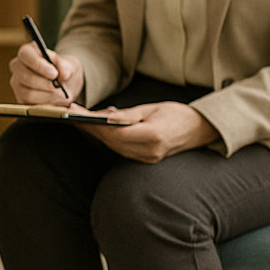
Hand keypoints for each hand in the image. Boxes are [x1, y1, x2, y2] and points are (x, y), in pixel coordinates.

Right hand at [9, 42, 83, 105]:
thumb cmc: (63, 70)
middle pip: (25, 76)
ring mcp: (17, 83)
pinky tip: (54, 100)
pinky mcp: (20, 98)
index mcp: (27, 52)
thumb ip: (67, 66)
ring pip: (26, 93)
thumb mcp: (70, 64)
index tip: (54, 73)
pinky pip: (29, 104)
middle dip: (45, 84)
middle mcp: (18, 66)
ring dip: (46, 96)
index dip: (39, 65)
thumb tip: (63, 74)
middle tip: (59, 88)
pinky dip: (44, 104)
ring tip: (60, 95)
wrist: (65, 83)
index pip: (26, 55)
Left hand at [77, 101, 218, 162]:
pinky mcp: (145, 160)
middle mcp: (148, 152)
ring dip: (95, 133)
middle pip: (110, 141)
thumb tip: (105, 117)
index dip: (93, 123)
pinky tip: (97, 127)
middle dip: (89, 127)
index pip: (114, 132)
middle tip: (70, 113)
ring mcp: (147, 159)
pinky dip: (108, 138)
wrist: (199, 129)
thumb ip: (128, 115)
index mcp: (152, 137)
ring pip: (113, 146)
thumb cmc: (177, 114)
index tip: (75, 113)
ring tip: (79, 118)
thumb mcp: (151, 109)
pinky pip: (120, 149)